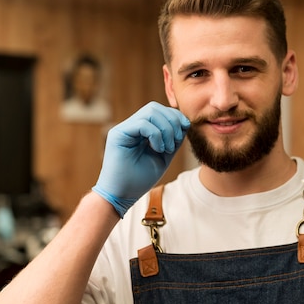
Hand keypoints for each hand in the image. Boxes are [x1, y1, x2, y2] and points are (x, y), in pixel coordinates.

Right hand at [92, 102, 189, 216]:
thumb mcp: (164, 156)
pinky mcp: (118, 135)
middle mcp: (130, 126)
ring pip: (149, 112)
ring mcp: (123, 129)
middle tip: (175, 141)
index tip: (185, 129)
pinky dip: (156, 135)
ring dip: (166, 129)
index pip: (159, 111)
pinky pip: (142, 124)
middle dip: (172, 120)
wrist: (121, 195)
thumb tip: (184, 123)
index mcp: (140, 130)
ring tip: (167, 148)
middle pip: (154, 107)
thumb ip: (173, 139)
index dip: (175, 116)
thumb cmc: (140, 179)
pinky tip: (158, 149)